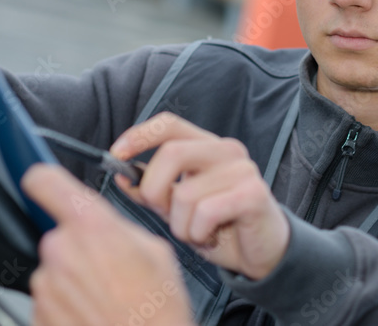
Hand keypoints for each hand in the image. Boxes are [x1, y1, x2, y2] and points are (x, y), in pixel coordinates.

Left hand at [21, 164, 193, 325]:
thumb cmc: (158, 312)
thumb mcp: (158, 251)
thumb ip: (120, 229)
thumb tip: (106, 226)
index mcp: (91, 227)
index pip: (45, 183)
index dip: (43, 178)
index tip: (43, 180)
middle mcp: (60, 253)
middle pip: (60, 235)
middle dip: (81, 247)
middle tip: (111, 269)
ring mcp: (45, 288)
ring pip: (55, 270)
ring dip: (76, 279)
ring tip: (109, 297)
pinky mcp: (37, 315)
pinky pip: (51, 300)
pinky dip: (69, 305)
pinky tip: (97, 312)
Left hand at [110, 112, 290, 280]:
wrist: (261, 252)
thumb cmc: (219, 226)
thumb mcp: (178, 207)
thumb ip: (153, 189)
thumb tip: (121, 175)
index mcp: (207, 146)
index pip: (169, 124)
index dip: (139, 135)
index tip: (115, 155)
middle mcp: (227, 150)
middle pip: (171, 153)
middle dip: (153, 190)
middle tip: (163, 213)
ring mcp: (243, 170)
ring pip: (184, 194)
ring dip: (180, 225)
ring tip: (197, 232)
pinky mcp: (253, 194)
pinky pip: (205, 213)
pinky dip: (199, 233)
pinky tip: (211, 237)